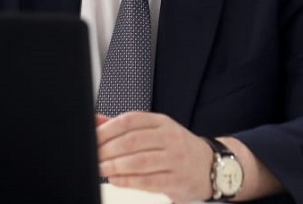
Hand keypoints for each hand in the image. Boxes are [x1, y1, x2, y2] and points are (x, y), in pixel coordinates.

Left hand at [96, 112, 211, 202]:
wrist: (209, 167)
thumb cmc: (177, 148)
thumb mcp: (155, 131)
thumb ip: (125, 127)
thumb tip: (96, 121)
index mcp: (162, 122)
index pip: (131, 120)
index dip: (108, 129)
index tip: (93, 137)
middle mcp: (170, 137)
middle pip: (133, 141)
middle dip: (108, 149)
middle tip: (93, 155)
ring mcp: (175, 159)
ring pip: (140, 161)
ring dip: (115, 166)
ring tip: (100, 168)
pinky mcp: (177, 180)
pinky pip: (149, 181)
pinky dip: (129, 181)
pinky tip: (115, 180)